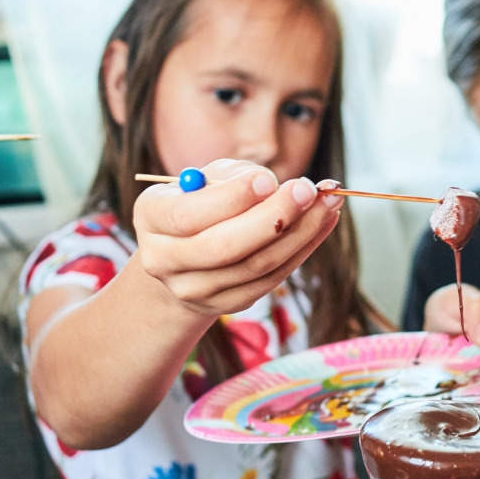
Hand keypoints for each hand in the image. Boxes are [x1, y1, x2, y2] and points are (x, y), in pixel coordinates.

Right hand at [134, 159, 342, 314]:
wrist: (185, 256)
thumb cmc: (200, 202)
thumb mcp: (205, 178)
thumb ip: (234, 174)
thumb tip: (273, 185)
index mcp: (151, 218)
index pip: (189, 215)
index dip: (232, 198)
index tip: (269, 179)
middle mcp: (164, 260)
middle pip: (224, 247)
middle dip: (273, 217)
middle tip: (308, 191)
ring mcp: (195, 289)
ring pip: (256, 266)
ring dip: (300, 232)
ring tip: (328, 202)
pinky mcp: (227, 304)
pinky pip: (272, 279)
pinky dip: (304, 249)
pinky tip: (324, 222)